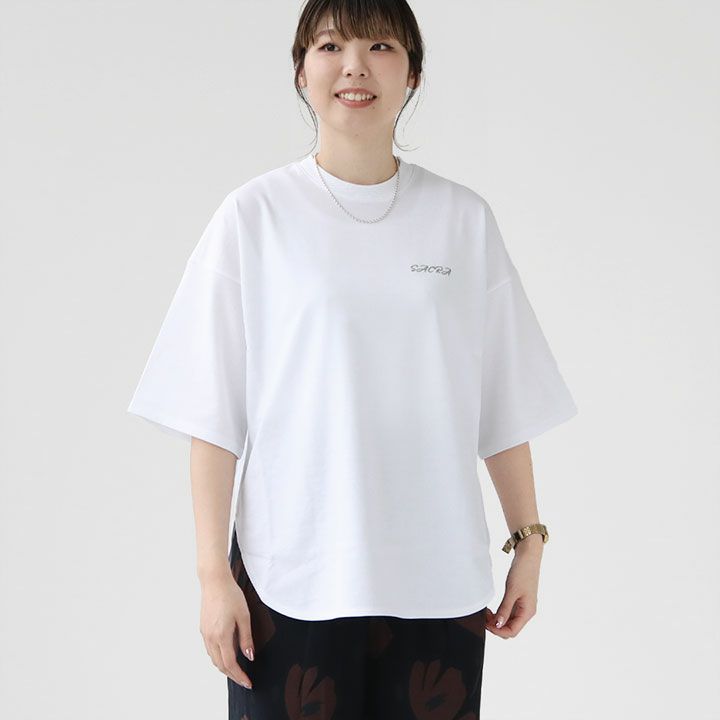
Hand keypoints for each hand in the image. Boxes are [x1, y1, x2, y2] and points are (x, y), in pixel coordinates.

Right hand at [199, 572, 254, 688]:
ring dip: (224, 666)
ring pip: (213, 658)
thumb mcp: (244, 616)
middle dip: (232, 675)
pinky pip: (210, 649)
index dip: (239, 676)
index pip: (230, 664)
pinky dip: (218, 656)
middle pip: (220, 665)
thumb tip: (249, 657)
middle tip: (244, 679)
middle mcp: (210, 638)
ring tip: (237, 669)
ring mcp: (205, 633)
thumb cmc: (230, 595)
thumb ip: (246, 638)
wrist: (214, 581)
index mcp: (221, 636)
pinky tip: (227, 653)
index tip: (248, 683)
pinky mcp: (203, 628)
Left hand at [485, 540, 541, 638]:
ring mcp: (522, 607)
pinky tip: (491, 609)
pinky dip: (499, 614)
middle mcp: (526, 612)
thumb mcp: (512, 591)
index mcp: (527, 612)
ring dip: (497, 620)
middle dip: (496, 627)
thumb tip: (497, 625)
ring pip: (508, 622)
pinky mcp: (519, 601)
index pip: (512, 631)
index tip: (485, 624)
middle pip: (510, 629)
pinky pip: (508, 613)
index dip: (498, 631)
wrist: (528, 556)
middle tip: (484, 617)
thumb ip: (504, 609)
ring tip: (486, 612)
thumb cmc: (522, 572)